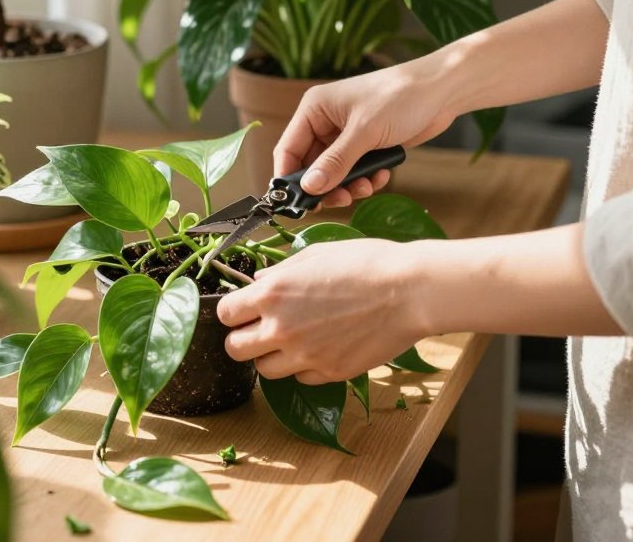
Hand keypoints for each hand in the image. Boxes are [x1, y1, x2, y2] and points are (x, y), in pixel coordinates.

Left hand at [217, 239, 427, 384]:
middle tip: (260, 326)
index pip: (225, 313)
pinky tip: (319, 346)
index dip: (232, 310)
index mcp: (274, 293)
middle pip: (234, 349)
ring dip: (270, 356)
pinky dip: (303, 367)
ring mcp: (305, 355)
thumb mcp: (315, 254)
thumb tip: (259, 280)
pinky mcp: (329, 373)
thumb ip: (281, 270)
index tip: (244, 307)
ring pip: (263, 370)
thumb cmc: (365, 263)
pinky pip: (300, 378)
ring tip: (291, 338)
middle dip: (242, 337)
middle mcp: (282, 328)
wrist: (408, 291)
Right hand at [275, 56, 456, 207]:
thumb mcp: (364, 132)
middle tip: (341, 201)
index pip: (288, 149)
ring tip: (366, 189)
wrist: (442, 90)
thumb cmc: (399, 97)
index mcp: (315, 109)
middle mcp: (326, 121)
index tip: (298, 204)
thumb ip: (336, 162)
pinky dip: (366, 179)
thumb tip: (309, 188)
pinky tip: (382, 176)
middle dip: (327, 186)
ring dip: (348, 185)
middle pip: (311, 165)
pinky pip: (355, 171)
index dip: (290, 178)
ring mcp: (347, 134)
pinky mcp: (367, 144)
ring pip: (335, 172)